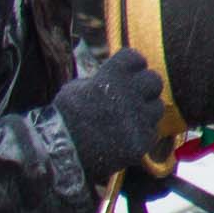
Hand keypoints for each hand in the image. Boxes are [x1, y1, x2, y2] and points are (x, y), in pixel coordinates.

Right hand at [53, 46, 165, 182]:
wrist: (57, 154)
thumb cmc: (62, 120)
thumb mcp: (74, 90)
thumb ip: (99, 81)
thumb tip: (114, 78)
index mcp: (111, 77)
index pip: (134, 58)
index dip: (130, 65)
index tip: (124, 74)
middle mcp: (129, 94)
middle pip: (153, 80)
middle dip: (143, 87)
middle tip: (130, 98)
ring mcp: (138, 119)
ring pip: (156, 108)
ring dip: (143, 112)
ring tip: (125, 121)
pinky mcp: (141, 142)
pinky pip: (151, 132)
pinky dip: (140, 135)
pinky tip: (123, 139)